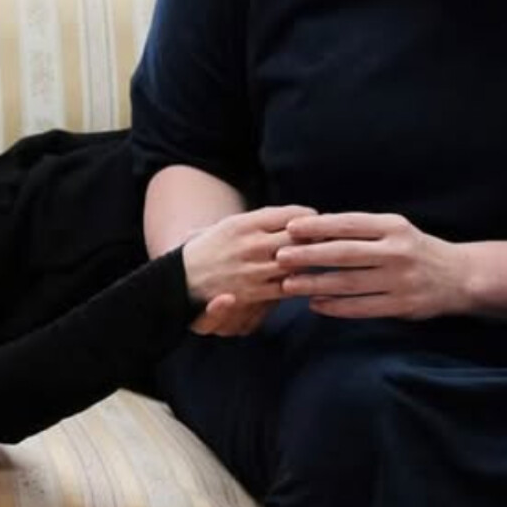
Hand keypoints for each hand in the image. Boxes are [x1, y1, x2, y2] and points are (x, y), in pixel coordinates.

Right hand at [180, 205, 316, 335]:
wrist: (181, 279)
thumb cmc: (209, 249)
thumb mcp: (229, 225)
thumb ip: (261, 221)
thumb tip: (295, 217)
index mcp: (244, 223)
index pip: (289, 214)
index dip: (308, 217)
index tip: (315, 219)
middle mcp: (251, 244)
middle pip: (299, 237)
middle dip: (315, 237)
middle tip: (324, 239)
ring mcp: (254, 269)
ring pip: (298, 262)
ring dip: (311, 261)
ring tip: (319, 259)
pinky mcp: (255, 292)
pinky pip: (289, 287)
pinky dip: (301, 282)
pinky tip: (305, 280)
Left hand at [275, 211, 468, 318]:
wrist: (460, 276)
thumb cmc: (414, 249)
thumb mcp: (394, 229)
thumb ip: (360, 230)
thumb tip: (312, 229)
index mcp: (393, 227)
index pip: (349, 224)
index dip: (318, 226)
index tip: (291, 228)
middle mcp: (397, 252)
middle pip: (345, 253)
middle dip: (309, 255)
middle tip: (281, 257)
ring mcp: (401, 280)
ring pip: (350, 283)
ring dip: (316, 284)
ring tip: (289, 285)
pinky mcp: (403, 306)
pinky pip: (363, 307)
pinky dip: (336, 307)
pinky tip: (316, 305)